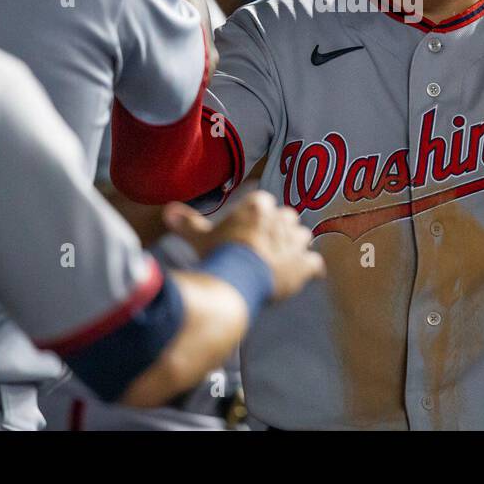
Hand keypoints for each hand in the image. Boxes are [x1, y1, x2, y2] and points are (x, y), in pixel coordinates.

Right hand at [163, 192, 324, 300]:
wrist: (236, 278)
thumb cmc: (217, 253)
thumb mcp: (199, 237)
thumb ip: (187, 223)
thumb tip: (168, 211)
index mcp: (258, 206)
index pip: (264, 204)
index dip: (258, 219)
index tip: (249, 231)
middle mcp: (281, 219)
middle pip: (287, 218)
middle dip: (280, 230)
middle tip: (266, 246)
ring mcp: (295, 241)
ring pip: (303, 237)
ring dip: (296, 247)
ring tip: (284, 261)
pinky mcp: (305, 264)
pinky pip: (315, 263)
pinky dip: (311, 269)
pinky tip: (306, 276)